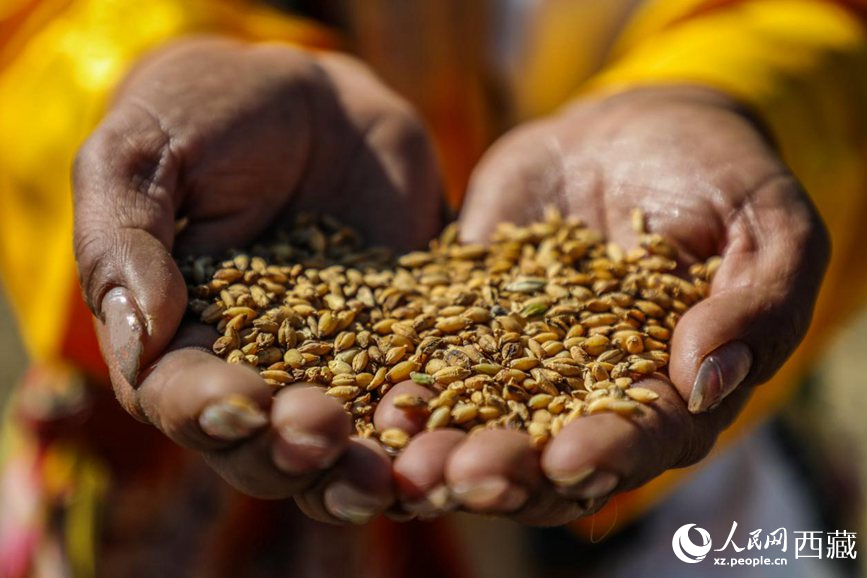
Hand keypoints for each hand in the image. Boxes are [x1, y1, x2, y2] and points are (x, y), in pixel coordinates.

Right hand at [72, 38, 442, 521]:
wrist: (310, 99)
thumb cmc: (203, 115)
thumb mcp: (140, 156)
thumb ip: (124, 241)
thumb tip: (134, 339)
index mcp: (176, 340)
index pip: (179, 398)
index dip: (206, 410)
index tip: (241, 404)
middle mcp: (254, 369)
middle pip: (262, 445)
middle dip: (289, 452)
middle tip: (322, 433)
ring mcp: (333, 363)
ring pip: (341, 444)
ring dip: (361, 468)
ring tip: (391, 472)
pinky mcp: (399, 342)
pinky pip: (414, 392)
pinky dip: (429, 419)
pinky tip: (447, 426)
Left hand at [380, 86, 829, 523]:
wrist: (632, 129)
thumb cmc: (717, 176)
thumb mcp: (767, 225)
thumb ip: (756, 304)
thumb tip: (708, 383)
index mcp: (666, 390)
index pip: (636, 441)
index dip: (605, 458)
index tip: (569, 463)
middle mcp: (586, 395)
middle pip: (543, 456)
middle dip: (503, 474)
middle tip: (458, 479)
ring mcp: (519, 362)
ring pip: (478, 424)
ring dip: (442, 451)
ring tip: (405, 460)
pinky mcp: (468, 322)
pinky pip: (432, 362)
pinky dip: (406, 385)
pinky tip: (376, 398)